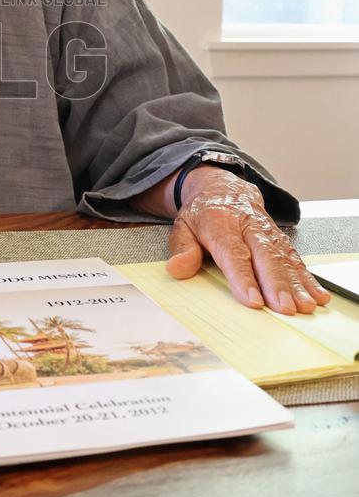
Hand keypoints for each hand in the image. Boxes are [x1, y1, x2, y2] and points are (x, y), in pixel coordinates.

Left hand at [166, 169, 330, 313]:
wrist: (224, 188)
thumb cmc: (203, 214)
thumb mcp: (182, 226)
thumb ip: (182, 248)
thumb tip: (177, 269)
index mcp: (221, 222)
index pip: (233, 252)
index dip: (243, 277)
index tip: (253, 300)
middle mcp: (248, 225)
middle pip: (265, 256)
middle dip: (276, 284)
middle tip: (285, 308)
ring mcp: (268, 232)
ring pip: (284, 258)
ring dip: (296, 284)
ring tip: (304, 307)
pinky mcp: (280, 239)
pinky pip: (295, 259)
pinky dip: (308, 278)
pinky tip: (317, 295)